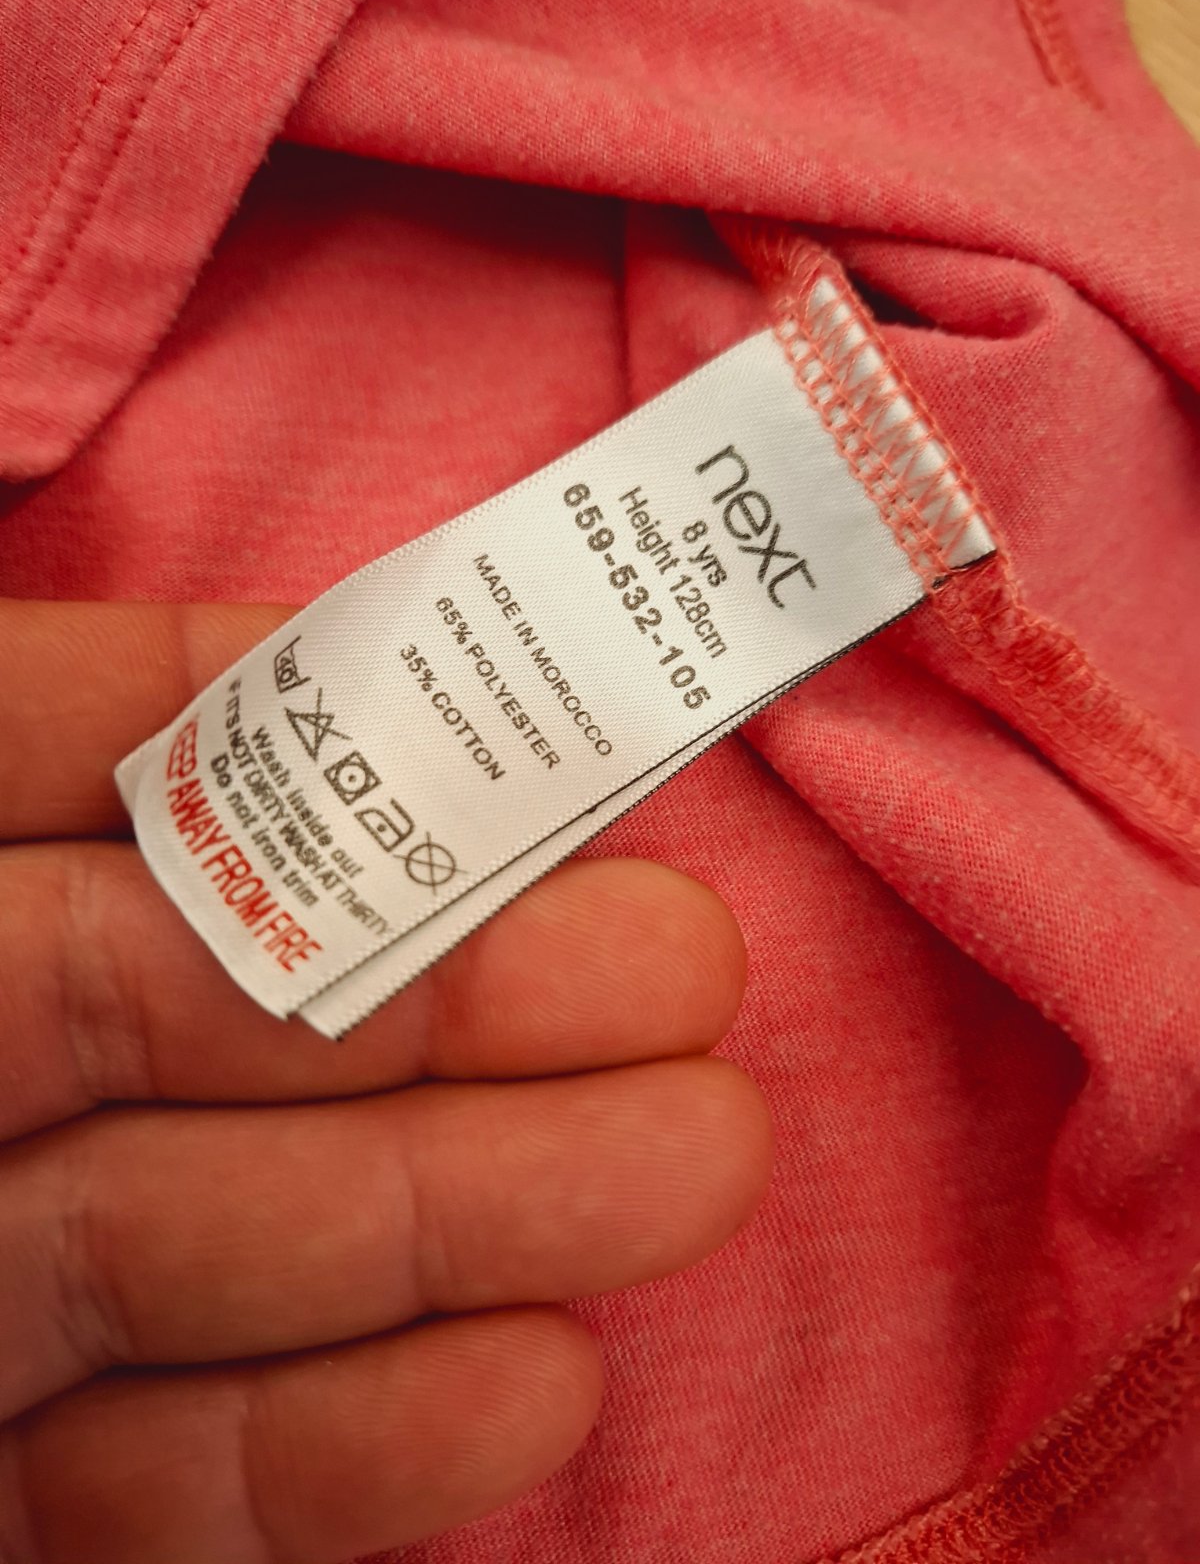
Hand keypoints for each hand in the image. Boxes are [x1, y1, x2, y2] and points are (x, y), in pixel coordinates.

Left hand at [0, 601, 770, 1563]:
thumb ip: (31, 758)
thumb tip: (275, 686)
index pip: (70, 749)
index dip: (278, 721)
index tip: (495, 721)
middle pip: (181, 1007)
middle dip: (443, 985)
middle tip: (688, 969)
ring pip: (200, 1240)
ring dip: (457, 1208)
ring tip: (696, 1159)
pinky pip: (150, 1483)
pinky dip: (330, 1450)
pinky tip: (532, 1383)